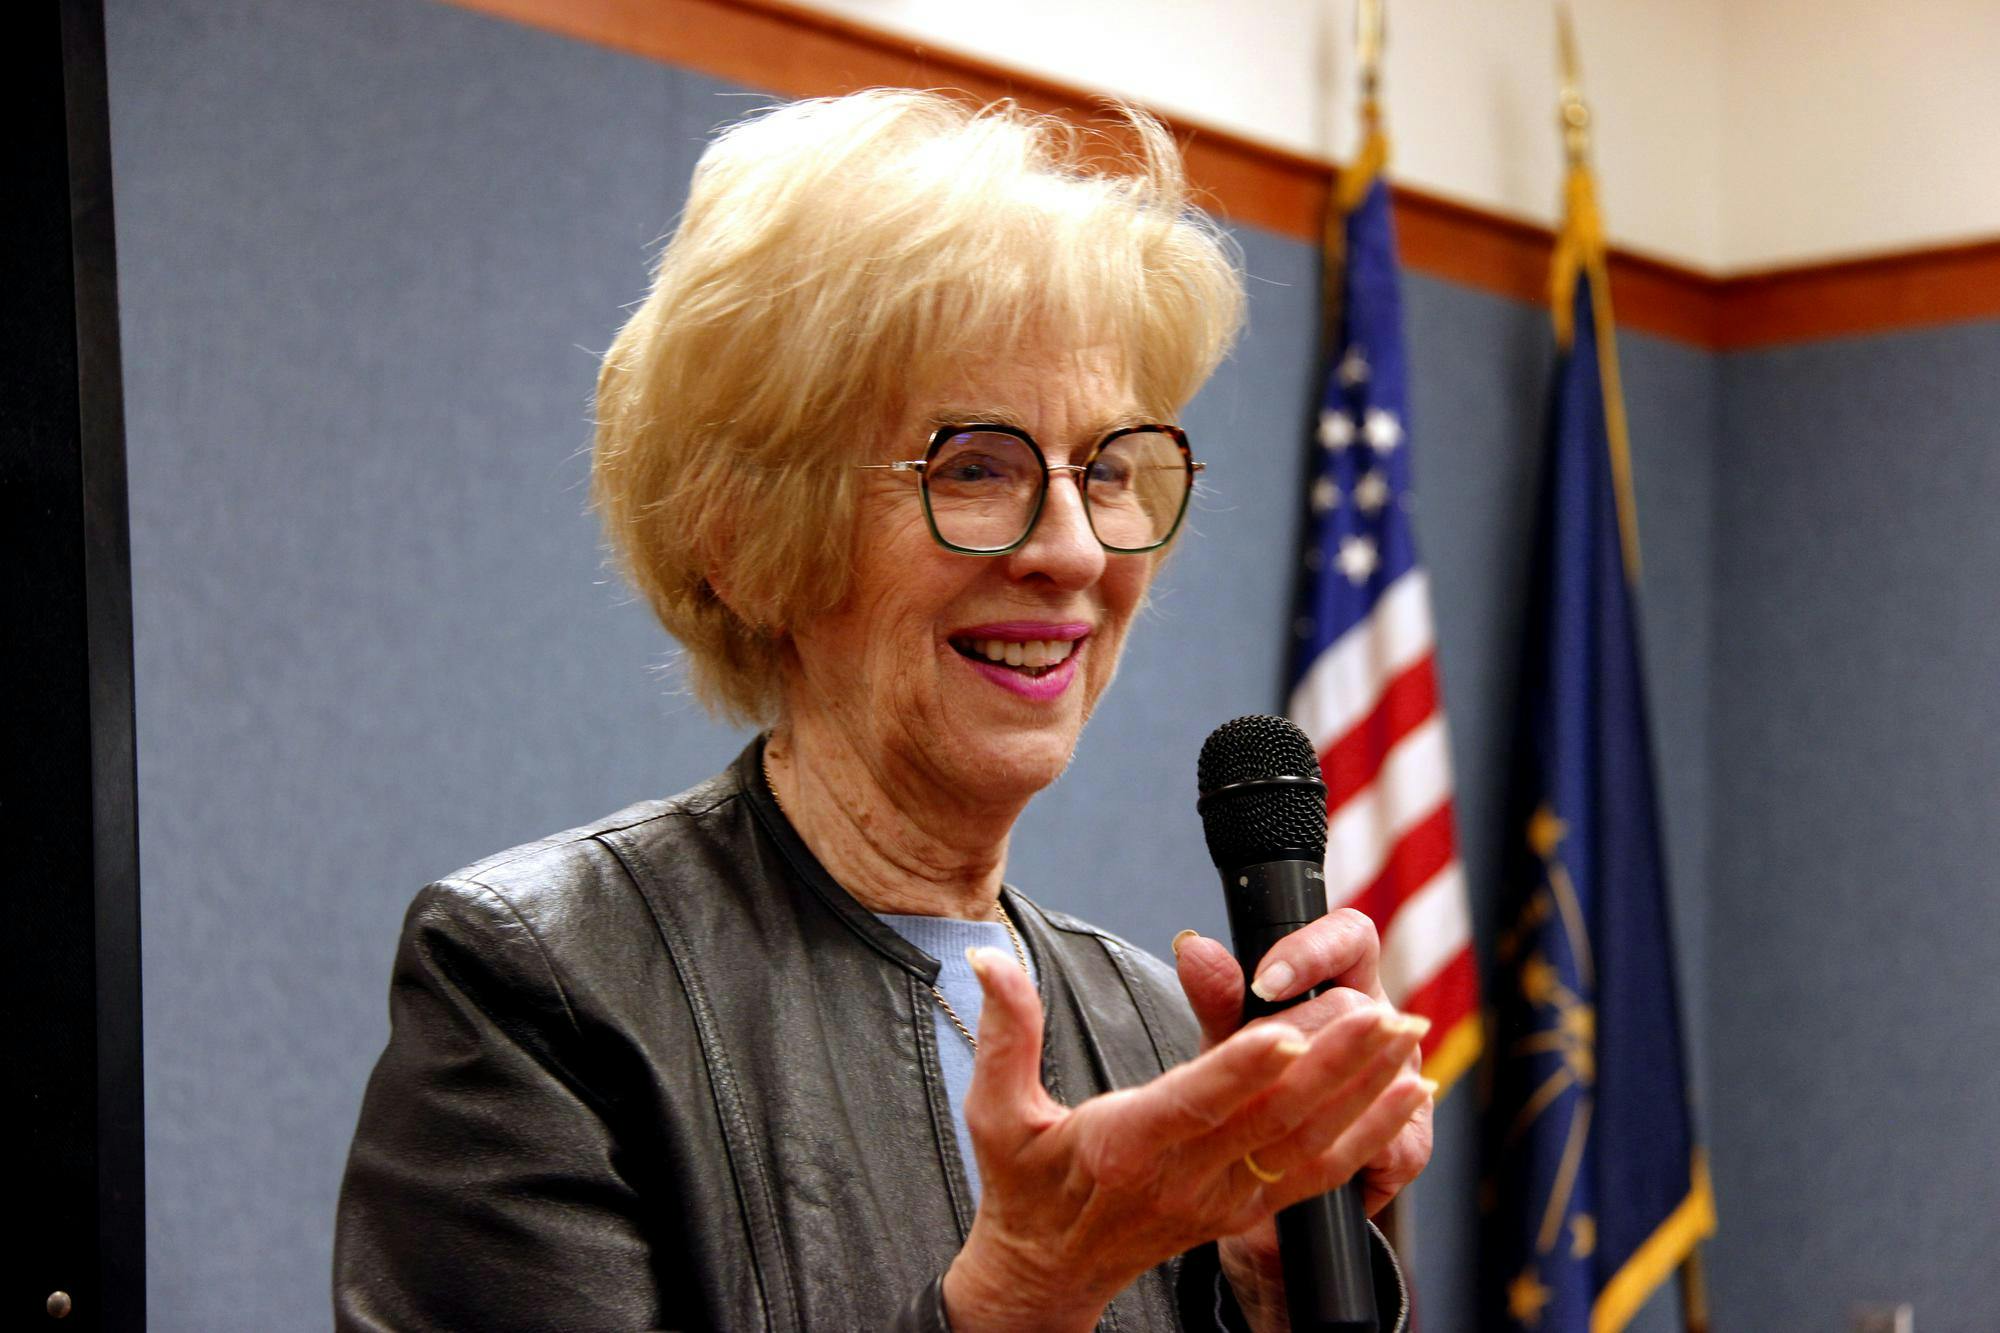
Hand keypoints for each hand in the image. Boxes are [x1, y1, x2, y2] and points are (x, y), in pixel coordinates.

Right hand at [939, 945, 1429, 1332]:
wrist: (1049, 1273)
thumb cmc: (1022, 1186)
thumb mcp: (994, 1111)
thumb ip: (1003, 1032)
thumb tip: (990, 959)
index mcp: (1124, 1147)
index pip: (1193, 1104)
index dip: (1241, 1068)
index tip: (1288, 1030)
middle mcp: (1184, 1178)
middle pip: (1270, 1118)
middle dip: (1333, 1062)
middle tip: (1381, 1007)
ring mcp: (1222, 1199)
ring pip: (1306, 1142)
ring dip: (1364, 1088)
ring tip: (1408, 1034)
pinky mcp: (1245, 1209)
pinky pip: (1320, 1171)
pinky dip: (1371, 1131)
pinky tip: (1409, 1092)